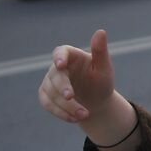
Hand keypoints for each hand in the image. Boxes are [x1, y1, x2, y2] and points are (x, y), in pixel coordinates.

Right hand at [39, 30, 139, 150]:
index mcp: (72, 55)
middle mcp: (57, 67)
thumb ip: (100, 51)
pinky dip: (60, 113)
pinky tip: (74, 119)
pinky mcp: (45, 95)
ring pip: (51, 93)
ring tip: (85, 114)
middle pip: (55, 76)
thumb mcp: (104, 68)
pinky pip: (48, 104)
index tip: (60, 65)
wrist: (96, 101)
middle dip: (62, 88)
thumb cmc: (101, 81)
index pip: (60, 52)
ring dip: (67, 105)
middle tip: (71, 97)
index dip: (59, 58)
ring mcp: (49, 81)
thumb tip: (101, 31)